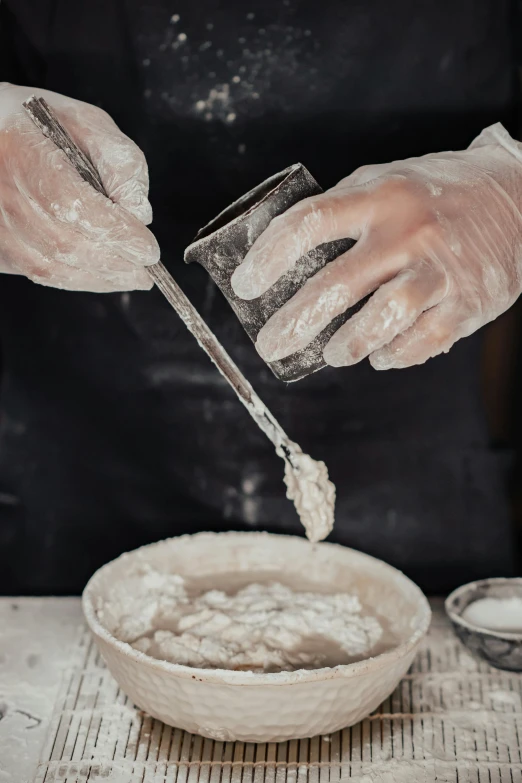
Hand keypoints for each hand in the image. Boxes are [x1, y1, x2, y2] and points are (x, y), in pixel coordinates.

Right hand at [0, 83, 158, 291]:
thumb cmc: (41, 125)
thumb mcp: (89, 123)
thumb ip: (120, 163)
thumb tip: (139, 212)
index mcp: (23, 152)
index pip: (74, 205)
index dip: (115, 233)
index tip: (147, 249)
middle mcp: (2, 191)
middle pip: (64, 242)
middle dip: (113, 262)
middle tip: (146, 271)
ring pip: (51, 265)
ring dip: (98, 277)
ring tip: (131, 277)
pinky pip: (39, 272)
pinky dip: (77, 279)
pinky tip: (102, 275)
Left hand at [231, 124, 521, 369]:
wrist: (518, 200)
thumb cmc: (437, 194)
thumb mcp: (387, 181)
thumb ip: (342, 210)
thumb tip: (282, 247)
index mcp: (380, 195)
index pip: (309, 223)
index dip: (269, 257)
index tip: (246, 284)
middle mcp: (408, 232)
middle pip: (337, 285)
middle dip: (294, 322)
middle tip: (270, 344)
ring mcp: (440, 270)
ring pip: (381, 319)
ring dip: (347, 345)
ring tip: (333, 353)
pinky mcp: (466, 303)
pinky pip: (421, 342)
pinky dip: (393, 355)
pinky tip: (381, 355)